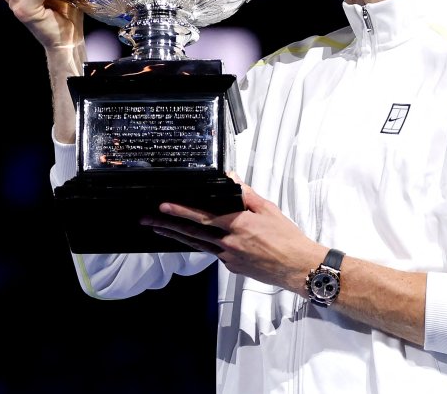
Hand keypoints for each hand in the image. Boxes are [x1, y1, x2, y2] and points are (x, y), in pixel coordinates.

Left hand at [142, 186, 324, 293]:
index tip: (163, 206)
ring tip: (159, 230)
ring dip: (177, 236)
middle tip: (148, 220)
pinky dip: (201, 245)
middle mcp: (229, 243)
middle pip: (193, 232)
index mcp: (239, 225)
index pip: (204, 215)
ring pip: (198, 245)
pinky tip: (193, 240)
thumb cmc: (287, 238)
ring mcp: (229, 258)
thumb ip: (247, 195)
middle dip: (168, 225)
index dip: (181, 210)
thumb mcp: (269, 210)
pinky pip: (213, 253)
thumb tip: (232, 179)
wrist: (297, 267)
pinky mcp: (232, 267)